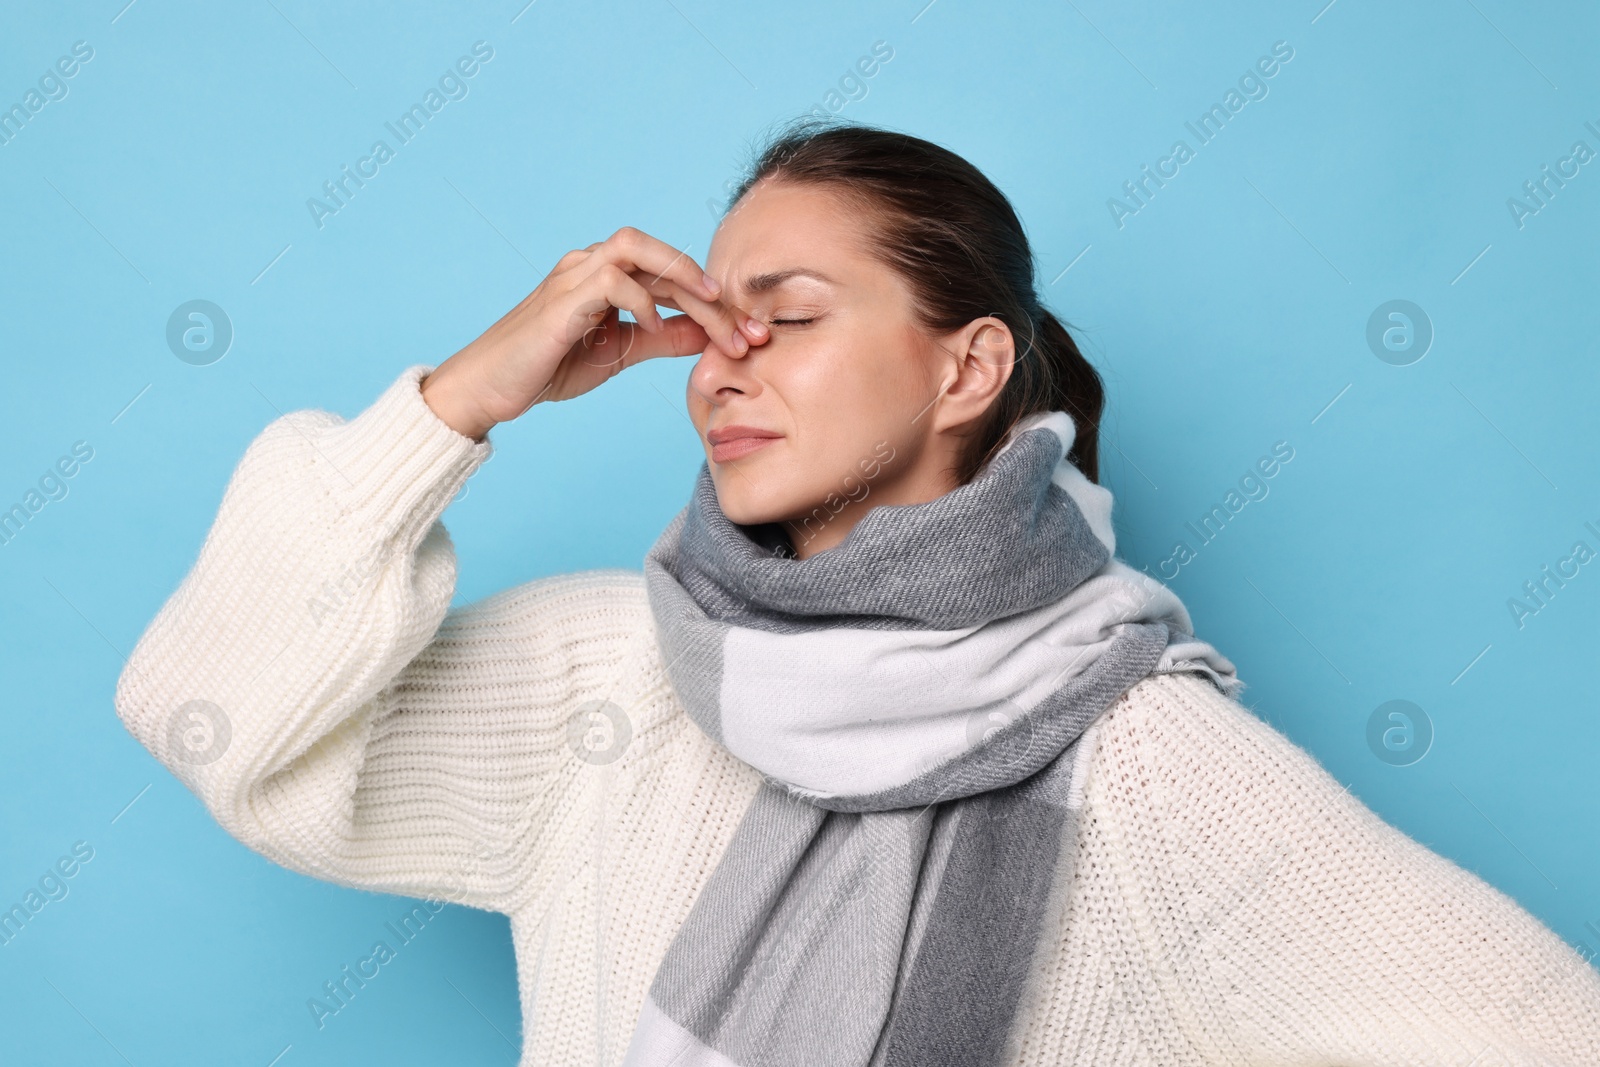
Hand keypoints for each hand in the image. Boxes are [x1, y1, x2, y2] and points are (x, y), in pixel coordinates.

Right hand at [421, 226, 768, 439]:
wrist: (490, 388)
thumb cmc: (547, 367)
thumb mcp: (618, 353)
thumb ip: (660, 338)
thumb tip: (705, 334)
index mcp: (606, 275)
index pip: (670, 274)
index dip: (714, 302)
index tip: (748, 336)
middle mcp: (590, 263)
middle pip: (662, 255)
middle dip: (710, 291)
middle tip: (746, 330)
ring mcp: (573, 274)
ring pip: (637, 248)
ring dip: (682, 278)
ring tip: (712, 311)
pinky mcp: (561, 296)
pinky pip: (611, 279)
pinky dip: (640, 302)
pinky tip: (654, 331)